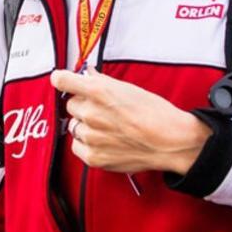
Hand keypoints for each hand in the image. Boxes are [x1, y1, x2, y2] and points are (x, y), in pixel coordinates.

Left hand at [51, 66, 211, 174]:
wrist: (170, 141)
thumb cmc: (154, 112)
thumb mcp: (128, 88)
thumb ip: (101, 81)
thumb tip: (86, 74)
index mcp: (98, 91)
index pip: (61, 80)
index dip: (62, 79)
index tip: (62, 81)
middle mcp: (90, 113)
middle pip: (71, 105)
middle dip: (83, 106)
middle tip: (103, 111)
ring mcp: (90, 136)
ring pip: (74, 126)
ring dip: (85, 125)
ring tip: (108, 128)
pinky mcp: (93, 157)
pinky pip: (77, 146)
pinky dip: (87, 144)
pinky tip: (104, 141)